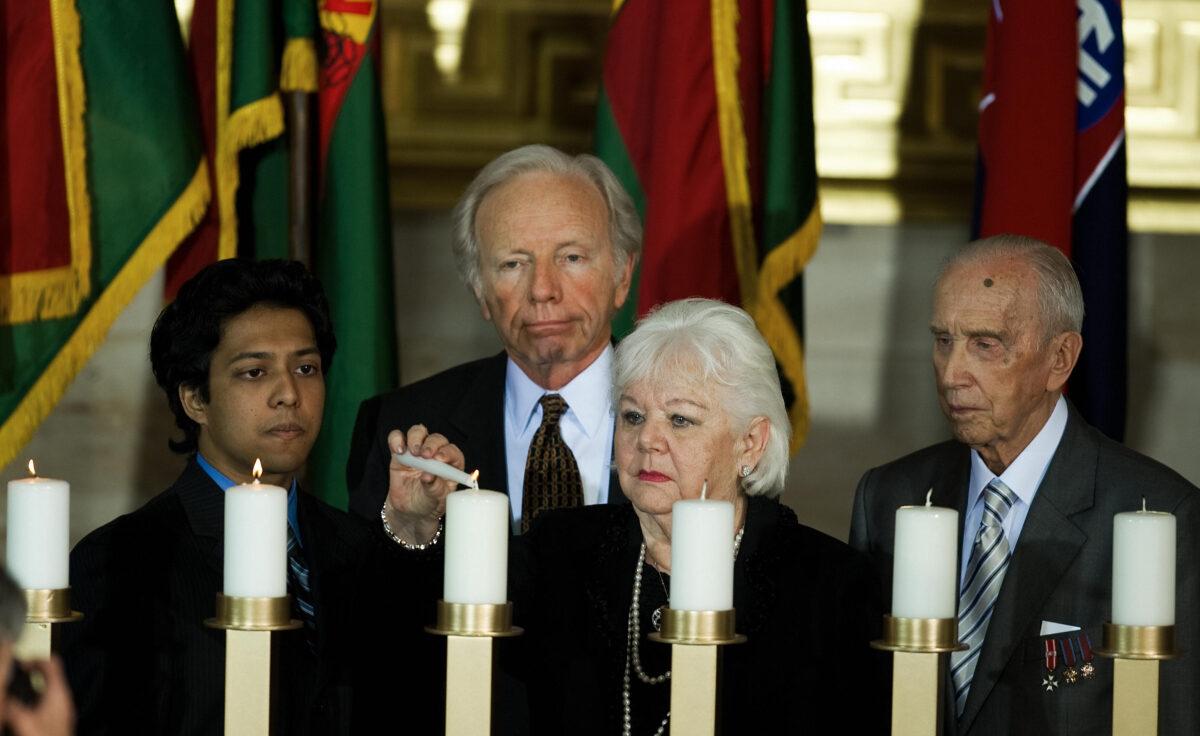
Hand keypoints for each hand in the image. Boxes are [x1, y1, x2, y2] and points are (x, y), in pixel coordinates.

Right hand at [5, 657, 74, 735]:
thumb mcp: (23, 722)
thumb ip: (11, 707)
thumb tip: (4, 696)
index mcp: (58, 694)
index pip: (52, 665)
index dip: (35, 660)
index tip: (19, 664)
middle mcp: (62, 699)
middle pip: (47, 678)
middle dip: (28, 677)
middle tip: (11, 680)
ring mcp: (60, 710)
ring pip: (44, 692)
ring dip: (27, 692)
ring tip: (11, 697)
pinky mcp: (56, 721)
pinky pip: (44, 705)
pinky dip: (30, 703)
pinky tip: (17, 712)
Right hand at [384, 425, 463, 543]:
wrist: (410, 510)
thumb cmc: (429, 503)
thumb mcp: (435, 499)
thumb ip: (434, 488)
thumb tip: (428, 476)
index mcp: (451, 464)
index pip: (453, 452)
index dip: (447, 452)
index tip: (440, 458)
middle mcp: (435, 453)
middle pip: (436, 439)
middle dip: (432, 444)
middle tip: (426, 455)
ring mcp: (417, 451)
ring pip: (418, 432)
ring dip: (416, 438)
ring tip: (414, 453)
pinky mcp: (400, 453)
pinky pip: (397, 438)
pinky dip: (396, 439)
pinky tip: (399, 450)